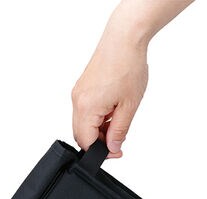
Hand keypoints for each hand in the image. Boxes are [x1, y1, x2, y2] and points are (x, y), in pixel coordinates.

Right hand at [72, 31, 147, 157]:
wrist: (124, 38)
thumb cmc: (128, 66)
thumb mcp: (129, 106)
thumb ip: (119, 131)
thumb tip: (112, 147)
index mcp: (87, 107)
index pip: (86, 142)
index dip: (101, 152)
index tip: (116, 151)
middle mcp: (77, 101)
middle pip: (81, 135)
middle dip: (98, 142)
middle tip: (118, 139)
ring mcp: (78, 94)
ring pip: (82, 124)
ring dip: (98, 129)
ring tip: (118, 120)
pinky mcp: (82, 88)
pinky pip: (85, 112)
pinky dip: (97, 118)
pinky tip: (112, 110)